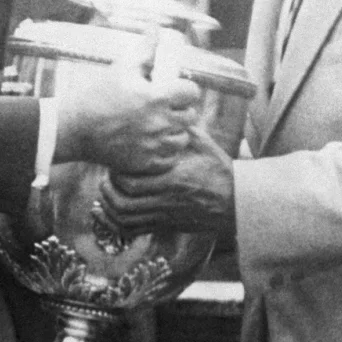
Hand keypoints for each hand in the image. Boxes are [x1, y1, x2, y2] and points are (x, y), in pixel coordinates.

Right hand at [54, 31, 199, 174]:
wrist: (74, 128)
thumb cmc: (97, 95)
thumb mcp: (121, 68)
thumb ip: (144, 51)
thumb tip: (154, 29)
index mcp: (157, 97)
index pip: (191, 93)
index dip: (187, 89)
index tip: (178, 90)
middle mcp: (159, 122)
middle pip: (190, 117)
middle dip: (182, 110)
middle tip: (170, 108)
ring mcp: (153, 145)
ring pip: (181, 139)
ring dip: (176, 132)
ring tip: (163, 126)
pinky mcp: (145, 163)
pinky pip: (169, 159)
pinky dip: (167, 152)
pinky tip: (156, 144)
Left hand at [100, 127, 236, 236]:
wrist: (234, 201)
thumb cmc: (218, 170)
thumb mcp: (203, 145)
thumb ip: (183, 130)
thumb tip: (168, 109)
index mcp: (172, 179)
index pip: (132, 181)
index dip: (117, 173)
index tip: (116, 162)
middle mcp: (165, 201)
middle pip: (122, 202)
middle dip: (108, 189)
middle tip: (107, 177)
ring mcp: (163, 216)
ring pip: (124, 219)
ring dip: (108, 207)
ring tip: (106, 193)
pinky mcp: (163, 226)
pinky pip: (132, 231)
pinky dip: (115, 224)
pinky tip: (110, 213)